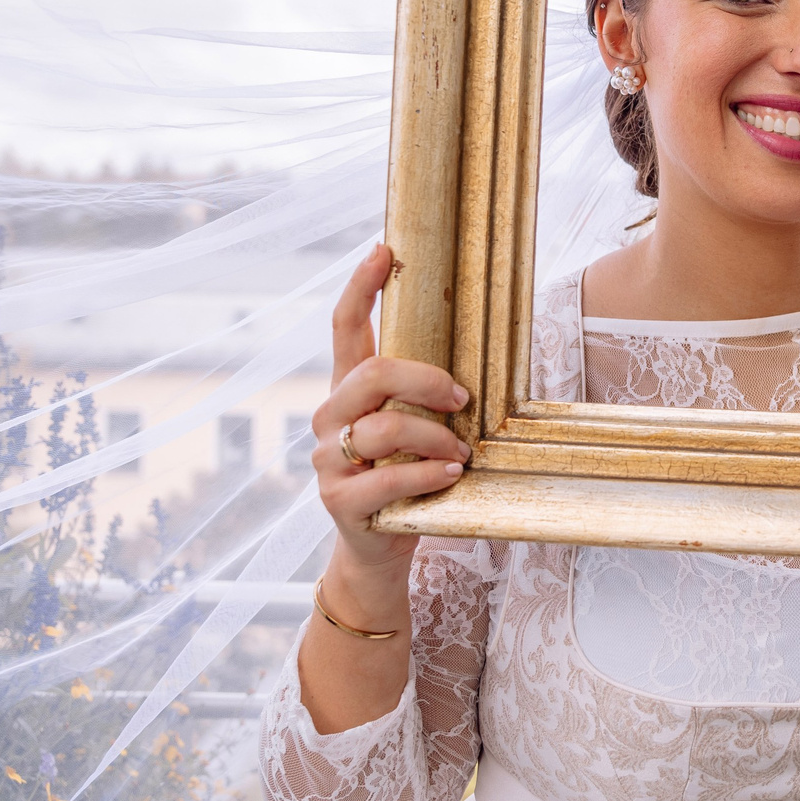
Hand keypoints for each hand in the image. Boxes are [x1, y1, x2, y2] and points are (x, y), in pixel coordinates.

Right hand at [314, 243, 470, 595]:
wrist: (377, 549)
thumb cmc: (404, 478)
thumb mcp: (412, 431)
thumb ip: (422, 396)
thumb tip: (472, 363)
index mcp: (347, 391)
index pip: (344, 327)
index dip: (359, 286)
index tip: (383, 251)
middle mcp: (328, 418)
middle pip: (371, 374)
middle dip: (425, 379)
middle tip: (462, 396)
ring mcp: (327, 460)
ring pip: (383, 428)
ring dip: (435, 436)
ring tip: (462, 450)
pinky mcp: (339, 500)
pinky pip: (387, 477)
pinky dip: (428, 473)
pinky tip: (451, 472)